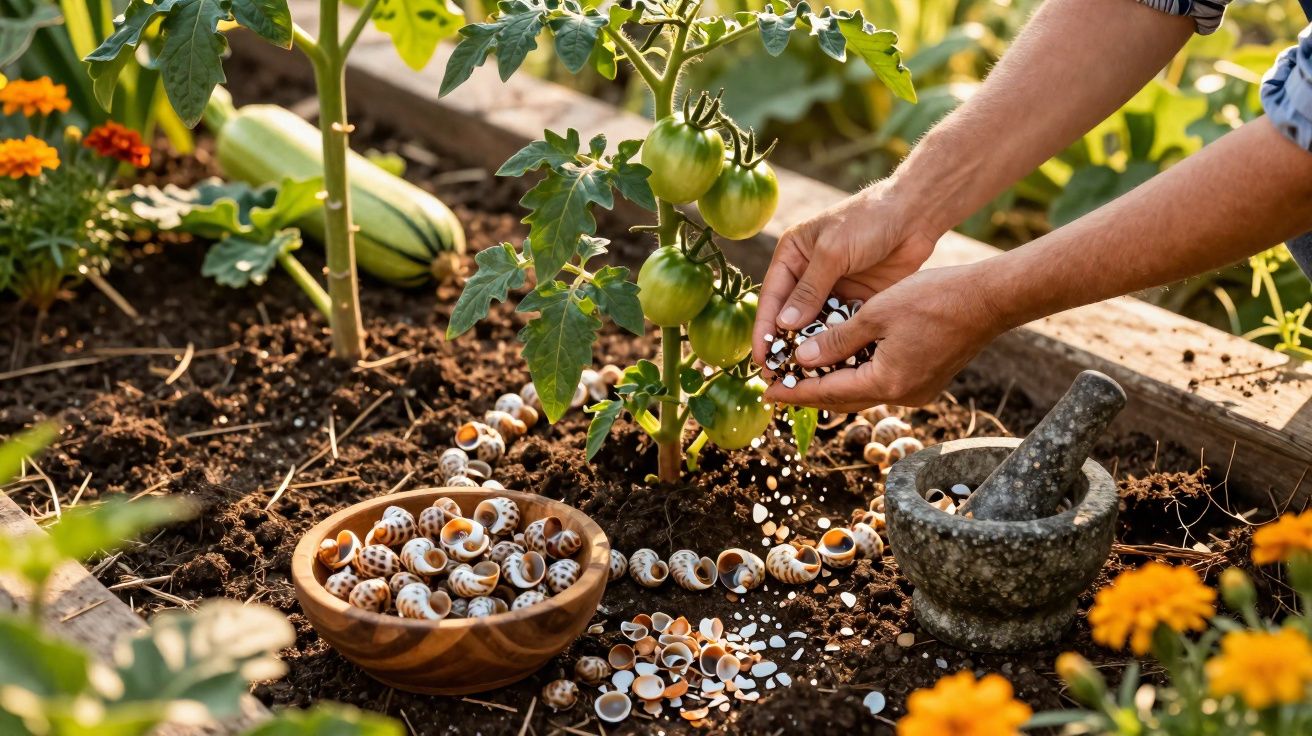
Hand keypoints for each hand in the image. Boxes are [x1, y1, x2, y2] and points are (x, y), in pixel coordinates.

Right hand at [752, 180, 940, 369]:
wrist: (914, 214)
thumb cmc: (868, 220)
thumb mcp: (833, 252)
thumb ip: (809, 290)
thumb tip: (784, 325)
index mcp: (792, 256)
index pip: (772, 298)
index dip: (764, 330)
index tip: (761, 358)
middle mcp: (808, 275)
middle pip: (791, 317)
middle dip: (785, 346)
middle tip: (778, 377)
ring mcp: (832, 289)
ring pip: (816, 326)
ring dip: (811, 350)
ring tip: (804, 378)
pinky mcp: (856, 300)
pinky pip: (841, 327)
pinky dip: (837, 345)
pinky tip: (834, 366)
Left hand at [762, 264, 1008, 410]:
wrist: (989, 300)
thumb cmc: (934, 299)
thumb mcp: (875, 313)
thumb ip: (835, 341)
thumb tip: (801, 360)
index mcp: (887, 382)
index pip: (827, 392)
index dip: (793, 392)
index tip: (765, 392)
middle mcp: (902, 395)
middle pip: (843, 399)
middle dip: (808, 393)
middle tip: (777, 388)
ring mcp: (918, 390)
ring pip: (863, 392)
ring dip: (833, 385)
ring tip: (802, 377)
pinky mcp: (927, 379)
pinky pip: (882, 383)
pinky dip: (857, 376)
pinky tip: (841, 364)